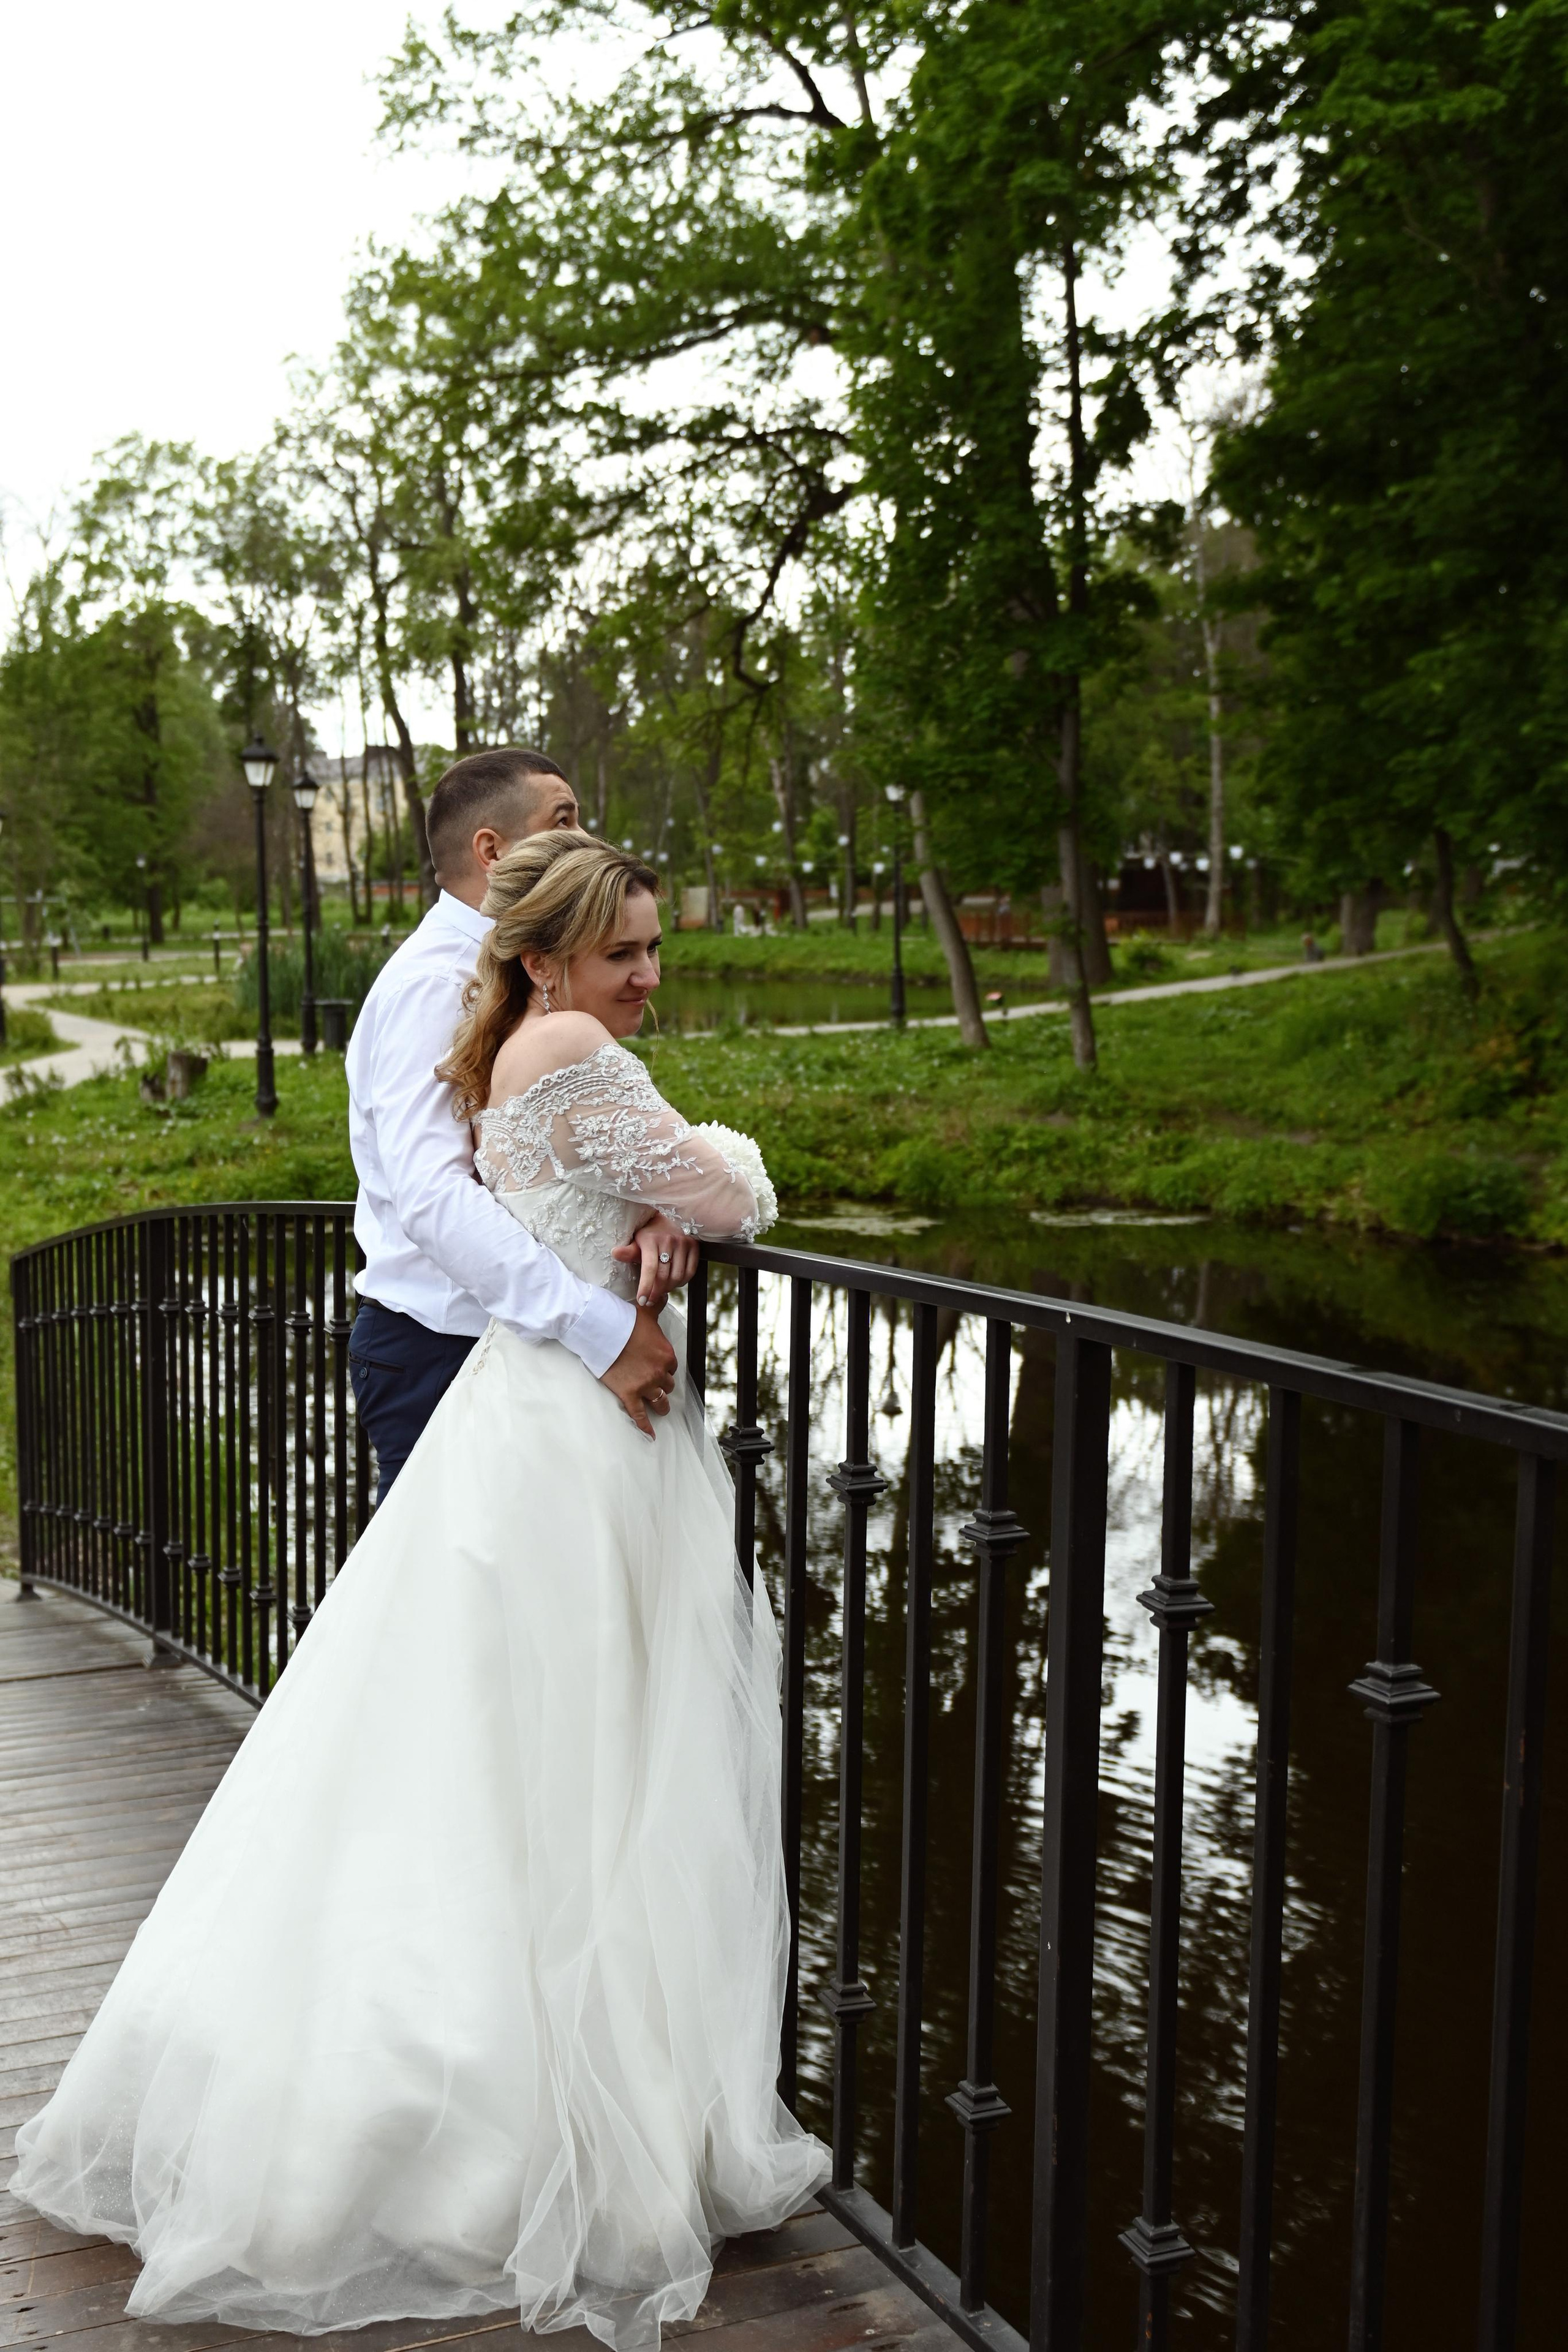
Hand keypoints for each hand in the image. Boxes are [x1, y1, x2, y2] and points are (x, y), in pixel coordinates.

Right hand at [599, 1306, 678, 1437]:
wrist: (603, 1332)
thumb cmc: (624, 1321)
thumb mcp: (645, 1312)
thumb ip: (657, 1306)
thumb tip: (664, 1294)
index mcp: (665, 1354)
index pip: (671, 1366)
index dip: (665, 1367)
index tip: (659, 1367)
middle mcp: (659, 1372)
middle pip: (667, 1385)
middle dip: (662, 1385)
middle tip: (657, 1385)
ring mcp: (645, 1385)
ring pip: (660, 1401)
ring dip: (662, 1406)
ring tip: (662, 1409)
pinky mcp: (629, 1395)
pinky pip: (640, 1415)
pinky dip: (646, 1426)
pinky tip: (650, 1435)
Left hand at [612, 1214, 699, 1309]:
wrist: (666, 1219)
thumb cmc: (648, 1235)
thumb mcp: (636, 1241)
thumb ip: (628, 1251)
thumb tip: (615, 1253)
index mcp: (651, 1239)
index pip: (650, 1268)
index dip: (646, 1287)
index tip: (641, 1301)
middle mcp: (669, 1240)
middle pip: (664, 1276)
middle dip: (656, 1292)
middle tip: (649, 1300)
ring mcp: (683, 1242)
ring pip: (678, 1277)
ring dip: (669, 1288)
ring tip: (660, 1291)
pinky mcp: (694, 1246)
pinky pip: (690, 1272)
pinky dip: (681, 1282)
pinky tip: (673, 1283)